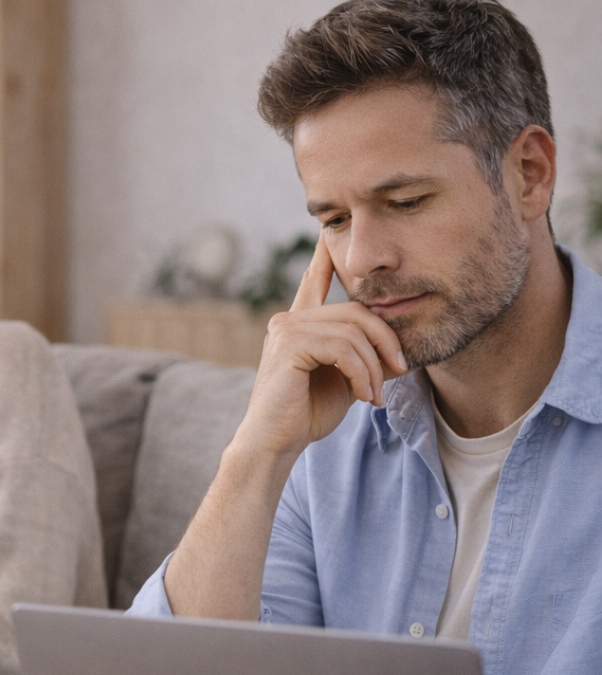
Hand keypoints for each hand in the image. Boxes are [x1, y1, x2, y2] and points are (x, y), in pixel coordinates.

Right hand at [232, 234, 408, 464]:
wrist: (275, 443)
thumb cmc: (306, 415)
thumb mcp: (343, 379)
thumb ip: (360, 355)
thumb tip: (397, 348)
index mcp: (299, 325)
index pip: (315, 279)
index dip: (325, 255)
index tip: (331, 231)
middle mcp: (289, 319)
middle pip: (356, 310)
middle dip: (385, 340)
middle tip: (400, 370)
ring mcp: (286, 329)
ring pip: (353, 331)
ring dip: (375, 367)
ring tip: (375, 395)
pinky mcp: (288, 345)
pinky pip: (342, 349)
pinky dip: (362, 373)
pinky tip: (364, 396)